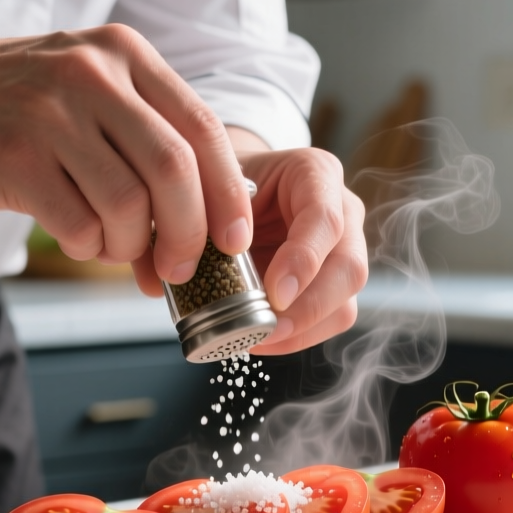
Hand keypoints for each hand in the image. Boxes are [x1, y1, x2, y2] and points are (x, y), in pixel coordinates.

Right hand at [0, 24, 249, 281]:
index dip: (227, 194)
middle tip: (181, 265)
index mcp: (126, 56)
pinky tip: (78, 237)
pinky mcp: (13, 157)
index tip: (234, 238)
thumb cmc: (22, 103)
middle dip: (188, 232)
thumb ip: (149, 140)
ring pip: (127, 205)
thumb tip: (210, 225)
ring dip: (129, 245)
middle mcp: (92, 76)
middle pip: (173, 169)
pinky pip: (77, 224)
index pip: (203, 128)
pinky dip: (88, 247)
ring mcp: (50, 114)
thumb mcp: (94, 89)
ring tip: (113, 246)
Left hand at [133, 131, 366, 353]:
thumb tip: (162, 279)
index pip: (324, 218)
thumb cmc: (220, 184)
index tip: (274, 293)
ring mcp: (343, 251)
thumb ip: (192, 220)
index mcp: (315, 173)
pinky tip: (262, 339)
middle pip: (349, 268)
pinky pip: (329, 321)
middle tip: (264, 329)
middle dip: (308, 308)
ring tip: (256, 338)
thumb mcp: (206, 187)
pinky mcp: (333, 285)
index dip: (303, 260)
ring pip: (345, 302)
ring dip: (302, 330)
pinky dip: (296, 337)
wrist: (232, 188)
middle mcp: (341, 211)